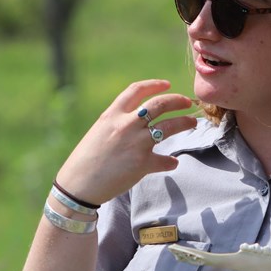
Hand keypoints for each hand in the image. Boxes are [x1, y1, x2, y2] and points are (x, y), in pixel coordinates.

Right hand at [55, 79, 197, 204]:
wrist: (77, 186)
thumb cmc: (87, 160)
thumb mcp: (99, 131)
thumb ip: (118, 122)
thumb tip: (139, 119)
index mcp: (112, 115)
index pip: (136, 90)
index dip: (154, 84)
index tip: (167, 85)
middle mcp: (125, 125)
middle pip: (159, 104)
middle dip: (177, 100)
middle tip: (188, 102)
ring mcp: (136, 143)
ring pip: (170, 126)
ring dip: (185, 122)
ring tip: (192, 123)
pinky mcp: (142, 163)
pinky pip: (166, 160)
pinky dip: (171, 162)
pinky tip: (172, 163)